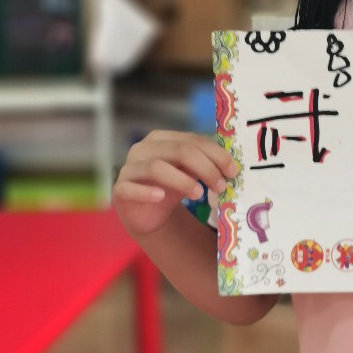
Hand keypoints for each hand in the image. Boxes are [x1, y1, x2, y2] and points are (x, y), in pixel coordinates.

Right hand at [113, 130, 237, 239]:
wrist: (149, 214)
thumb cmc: (172, 187)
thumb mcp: (191, 173)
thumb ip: (207, 165)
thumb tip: (233, 166)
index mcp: (163, 139)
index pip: (193, 140)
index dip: (216, 154)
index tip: (233, 171)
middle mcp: (143, 148)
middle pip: (179, 150)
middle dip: (205, 168)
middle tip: (221, 186)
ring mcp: (129, 168)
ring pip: (157, 167)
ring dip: (182, 180)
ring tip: (199, 194)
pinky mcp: (120, 189)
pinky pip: (130, 188)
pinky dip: (147, 192)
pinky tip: (161, 197)